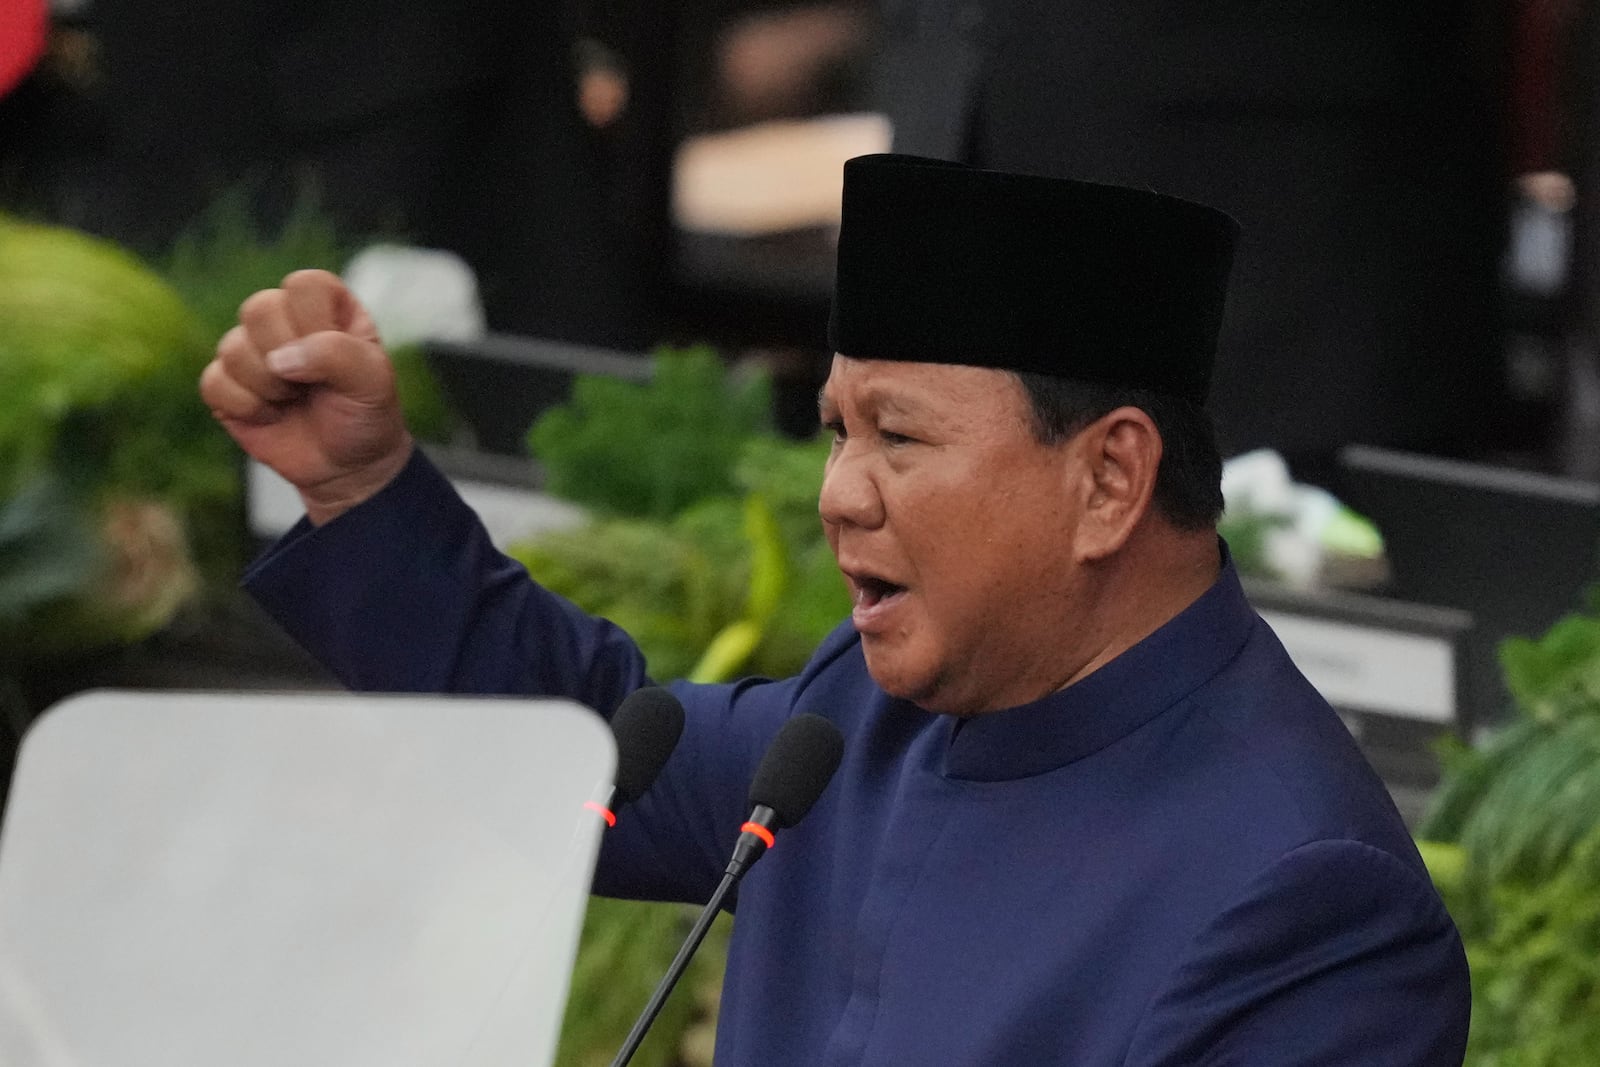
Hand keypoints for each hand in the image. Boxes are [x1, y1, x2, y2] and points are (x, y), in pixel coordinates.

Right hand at [200, 269, 412, 524]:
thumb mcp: (374, 382)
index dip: (314, 323)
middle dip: (288, 357)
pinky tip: (271, 415)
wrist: (348, 466)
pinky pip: (213, 382)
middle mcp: (285, 318)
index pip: (303, 285)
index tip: (335, 357)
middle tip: (311, 384)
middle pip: (259, 308)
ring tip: (295, 399)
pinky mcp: (226, 383)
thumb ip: (336, 354)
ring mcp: (251, 349)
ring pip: (231, 347)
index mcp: (327, 305)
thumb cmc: (366, 415)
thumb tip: (278, 359)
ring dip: (269, 386)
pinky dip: (246, 407)